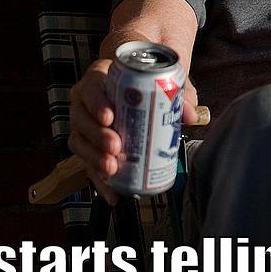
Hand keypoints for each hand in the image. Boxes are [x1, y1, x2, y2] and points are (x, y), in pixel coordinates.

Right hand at [68, 56, 201, 204]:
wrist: (139, 86)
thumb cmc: (147, 82)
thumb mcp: (163, 81)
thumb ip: (179, 94)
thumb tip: (190, 115)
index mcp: (99, 78)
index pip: (91, 88)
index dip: (97, 103)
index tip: (110, 117)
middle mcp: (84, 101)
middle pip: (82, 119)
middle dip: (97, 136)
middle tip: (116, 147)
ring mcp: (83, 124)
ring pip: (80, 142)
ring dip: (94, 158)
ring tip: (112, 169)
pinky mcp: (88, 146)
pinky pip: (88, 164)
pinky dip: (99, 181)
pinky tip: (113, 193)